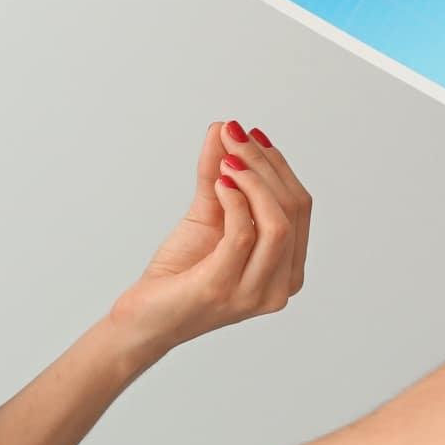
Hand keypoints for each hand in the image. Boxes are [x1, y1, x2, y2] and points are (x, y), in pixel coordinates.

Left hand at [106, 120, 312, 355]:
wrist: (144, 317)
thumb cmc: (179, 273)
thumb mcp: (206, 215)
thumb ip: (217, 174)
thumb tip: (223, 127)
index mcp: (287, 269)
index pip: (299, 207)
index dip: (278, 165)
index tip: (250, 134)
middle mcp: (280, 286)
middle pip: (292, 209)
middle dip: (264, 165)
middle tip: (234, 136)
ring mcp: (254, 291)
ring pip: (276, 222)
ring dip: (252, 179)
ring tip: (225, 158)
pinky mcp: (222, 288)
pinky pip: (243, 234)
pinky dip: (234, 200)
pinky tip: (218, 182)